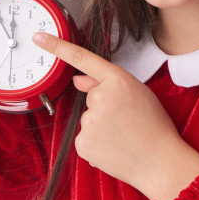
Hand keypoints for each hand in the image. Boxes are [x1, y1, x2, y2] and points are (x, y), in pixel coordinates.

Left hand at [32, 32, 198, 199]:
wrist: (160, 162)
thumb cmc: (154, 127)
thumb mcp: (139, 93)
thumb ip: (106, 83)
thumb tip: (77, 80)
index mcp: (117, 80)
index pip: (82, 58)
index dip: (57, 46)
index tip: (38, 37)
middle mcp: (100, 98)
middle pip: (91, 97)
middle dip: (105, 106)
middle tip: (127, 120)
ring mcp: (90, 121)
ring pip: (88, 118)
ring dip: (101, 126)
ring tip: (124, 136)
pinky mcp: (83, 143)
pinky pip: (85, 137)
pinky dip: (96, 143)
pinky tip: (114, 148)